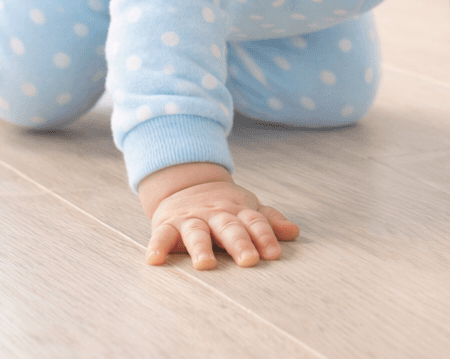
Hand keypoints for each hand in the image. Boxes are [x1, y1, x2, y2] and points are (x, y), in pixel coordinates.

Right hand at [140, 162, 299, 269]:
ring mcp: (191, 219)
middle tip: (249, 261)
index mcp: (238, 211)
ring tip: (205, 265)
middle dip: (239, 244)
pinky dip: (157, 247)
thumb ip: (269, 221)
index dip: (265, 237)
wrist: (187, 184)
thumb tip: (294, 232)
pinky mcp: (167, 224)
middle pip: (230, 228)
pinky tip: (155, 260)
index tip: (274, 255)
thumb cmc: (224, 205)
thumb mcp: (248, 208)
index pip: (255, 222)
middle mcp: (216, 214)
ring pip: (197, 232)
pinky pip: (161, 236)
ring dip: (201, 248)